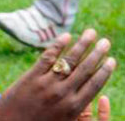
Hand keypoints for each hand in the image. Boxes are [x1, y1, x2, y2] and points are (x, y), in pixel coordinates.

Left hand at [0, 29, 116, 120]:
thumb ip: (76, 110)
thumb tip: (92, 99)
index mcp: (74, 107)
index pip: (94, 85)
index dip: (105, 71)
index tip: (112, 60)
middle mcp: (63, 94)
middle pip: (85, 69)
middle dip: (97, 54)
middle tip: (106, 41)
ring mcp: (46, 84)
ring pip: (69, 60)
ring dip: (82, 44)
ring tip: (91, 33)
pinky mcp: (30, 78)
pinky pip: (47, 58)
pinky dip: (58, 46)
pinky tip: (66, 36)